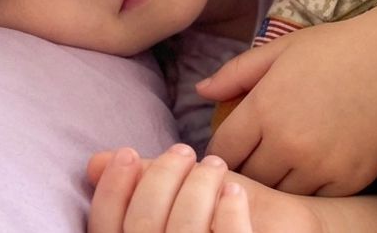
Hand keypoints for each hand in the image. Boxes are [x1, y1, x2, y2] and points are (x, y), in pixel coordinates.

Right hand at [86, 145, 322, 232]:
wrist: (281, 232)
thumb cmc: (218, 214)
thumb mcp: (174, 195)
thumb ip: (138, 182)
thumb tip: (95, 162)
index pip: (105, 225)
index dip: (113, 188)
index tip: (128, 152)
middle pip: (143, 224)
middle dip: (161, 178)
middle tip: (184, 150)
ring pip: (183, 229)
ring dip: (198, 187)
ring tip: (215, 166)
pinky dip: (227, 211)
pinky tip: (235, 193)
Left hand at [196, 15, 376, 196]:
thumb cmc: (339, 48)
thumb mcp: (282, 49)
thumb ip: (237, 72)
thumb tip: (201, 90)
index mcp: (265, 107)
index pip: (223, 151)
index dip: (219, 154)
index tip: (227, 151)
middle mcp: (288, 142)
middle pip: (248, 179)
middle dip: (245, 171)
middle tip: (253, 160)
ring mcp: (320, 165)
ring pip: (280, 194)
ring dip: (277, 183)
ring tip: (281, 166)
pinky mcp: (349, 180)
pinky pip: (315, 200)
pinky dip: (309, 189)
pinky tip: (312, 170)